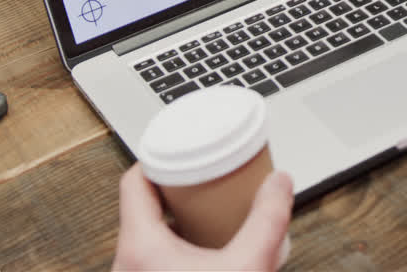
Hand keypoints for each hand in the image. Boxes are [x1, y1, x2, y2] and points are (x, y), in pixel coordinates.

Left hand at [113, 162, 293, 270]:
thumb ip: (269, 220)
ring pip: (147, 238)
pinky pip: (153, 262)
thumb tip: (280, 182)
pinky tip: (202, 251)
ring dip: (175, 220)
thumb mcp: (251, 265)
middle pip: (141, 208)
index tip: (183, 146)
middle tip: (204, 175)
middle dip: (175, 188)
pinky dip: (175, 248)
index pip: (134, 182)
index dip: (159, 157)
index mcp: (140, 248)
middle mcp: (126, 266)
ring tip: (207, 210)